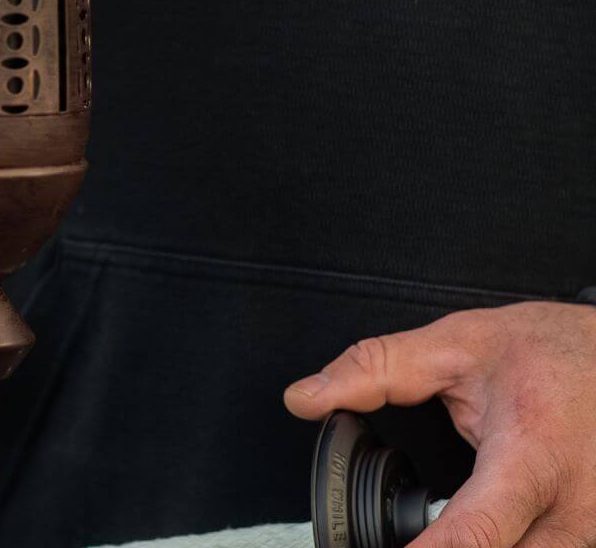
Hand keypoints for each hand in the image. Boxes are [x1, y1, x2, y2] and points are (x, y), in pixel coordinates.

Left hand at [285, 302, 595, 547]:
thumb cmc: (547, 351)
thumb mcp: (456, 342)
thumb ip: (376, 369)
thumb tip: (303, 399)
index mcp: (533, 454)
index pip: (479, 532)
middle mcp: (573, 510)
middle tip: (385, 538)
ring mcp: (593, 535)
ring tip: (417, 534)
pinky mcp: (594, 542)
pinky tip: (461, 539)